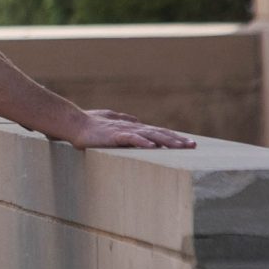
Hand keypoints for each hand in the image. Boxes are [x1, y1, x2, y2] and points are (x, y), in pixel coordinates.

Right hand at [66, 109, 195, 149]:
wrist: (75, 122)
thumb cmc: (92, 123)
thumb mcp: (112, 122)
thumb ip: (125, 121)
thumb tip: (137, 121)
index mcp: (134, 127)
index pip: (158, 132)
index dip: (173, 137)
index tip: (188, 143)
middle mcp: (133, 127)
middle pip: (160, 133)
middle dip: (177, 140)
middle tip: (193, 146)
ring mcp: (124, 130)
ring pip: (151, 135)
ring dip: (167, 141)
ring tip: (181, 147)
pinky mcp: (114, 135)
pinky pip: (132, 139)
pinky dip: (143, 142)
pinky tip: (153, 147)